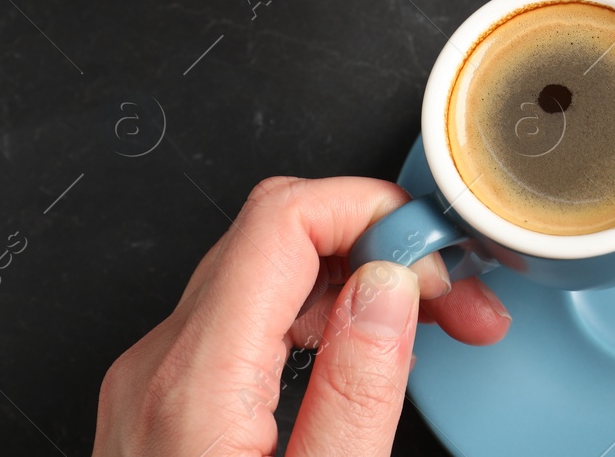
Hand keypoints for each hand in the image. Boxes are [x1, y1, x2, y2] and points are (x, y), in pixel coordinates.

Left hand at [93, 176, 510, 455]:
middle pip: (277, 234)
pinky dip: (322, 314)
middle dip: (383, 245)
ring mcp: (155, 382)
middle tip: (460, 299)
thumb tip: (391, 285)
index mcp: (195, 380)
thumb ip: (360, 389)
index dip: (374, 211)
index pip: (283, 219)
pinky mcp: (167, 403)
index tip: (441, 253)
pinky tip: (373, 347)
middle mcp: (160, 365)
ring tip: (438, 325)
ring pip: (266, 271)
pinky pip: (250, 318)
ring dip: (360, 280)